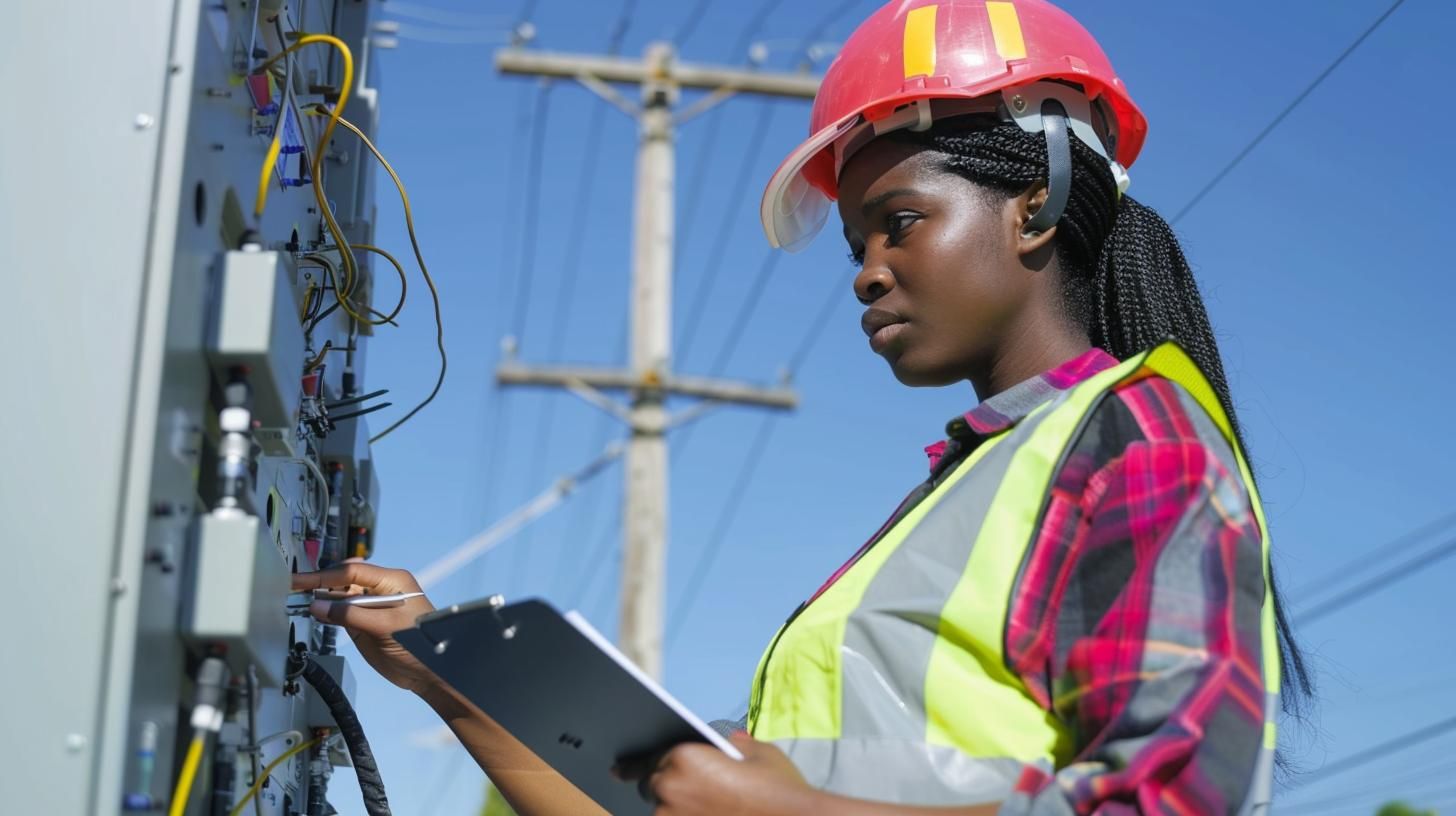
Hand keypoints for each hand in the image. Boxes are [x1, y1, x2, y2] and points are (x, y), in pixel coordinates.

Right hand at [290, 560, 439, 695]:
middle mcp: (379, 589)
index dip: (324, 575)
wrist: (428, 673)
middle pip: (343, 580)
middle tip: (294, 588)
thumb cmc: (419, 644)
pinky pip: (340, 613)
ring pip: (339, 596)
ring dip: (320, 598)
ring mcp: (370, 606)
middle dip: (320, 583)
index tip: (301, 581)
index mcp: (391, 581)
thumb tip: (318, 606)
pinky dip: (326, 613)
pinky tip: (313, 613)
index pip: (351, 572)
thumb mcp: (385, 626)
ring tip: (297, 600)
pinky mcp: (363, 623)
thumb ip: (351, 615)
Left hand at [627, 732, 819, 815]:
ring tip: (705, 806)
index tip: (618, 770)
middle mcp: (670, 789)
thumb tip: (731, 743)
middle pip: (652, 788)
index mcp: (683, 757)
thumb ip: (735, 745)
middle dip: (665, 790)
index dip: (633, 765)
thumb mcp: (758, 752)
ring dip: (675, 811)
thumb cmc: (778, 790)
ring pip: (661, 814)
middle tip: (687, 794)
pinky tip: (701, 815)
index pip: (648, 759)